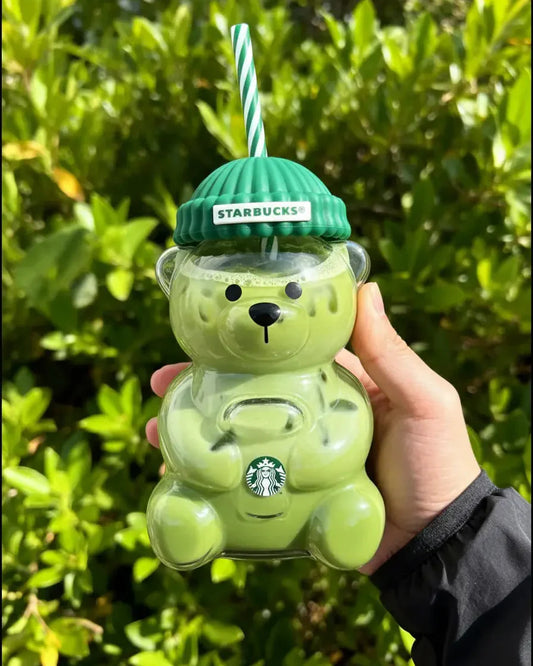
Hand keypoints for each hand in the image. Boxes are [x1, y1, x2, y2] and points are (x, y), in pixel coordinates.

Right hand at [145, 283, 479, 574]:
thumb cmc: (437, 463)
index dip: (241, 344)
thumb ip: (391, 353)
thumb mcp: (423, 401)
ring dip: (193, 432)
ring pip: (236, 435)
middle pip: (245, 393)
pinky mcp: (287, 494)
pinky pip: (242, 479)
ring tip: (155, 433)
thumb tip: (364, 287)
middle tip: (160, 385)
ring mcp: (294, 456)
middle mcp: (310, 415)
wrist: (434, 543)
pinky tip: (177, 478)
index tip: (201, 337)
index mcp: (337, 385)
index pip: (280, 355)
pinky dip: (209, 477)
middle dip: (200, 387)